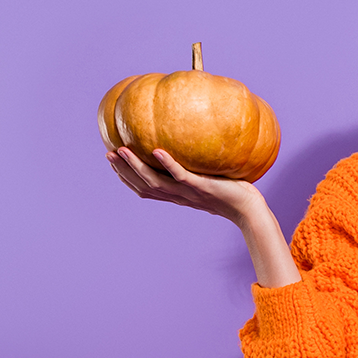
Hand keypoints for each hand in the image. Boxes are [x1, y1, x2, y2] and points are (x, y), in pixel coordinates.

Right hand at [107, 147, 266, 226]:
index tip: (113, 163)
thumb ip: (197, 169)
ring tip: (122, 150)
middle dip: (124, 171)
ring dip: (136, 167)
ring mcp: (188, 193)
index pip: (145, 190)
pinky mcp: (201, 188)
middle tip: (109, 154)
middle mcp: (178, 197)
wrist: (249, 210)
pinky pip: (181, 176)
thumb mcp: (209, 180)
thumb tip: (193, 147)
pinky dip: (168, 164)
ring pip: (155, 182)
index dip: (127, 178)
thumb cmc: (232, 193)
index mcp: (176, 196)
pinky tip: (157, 151)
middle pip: (143, 186)